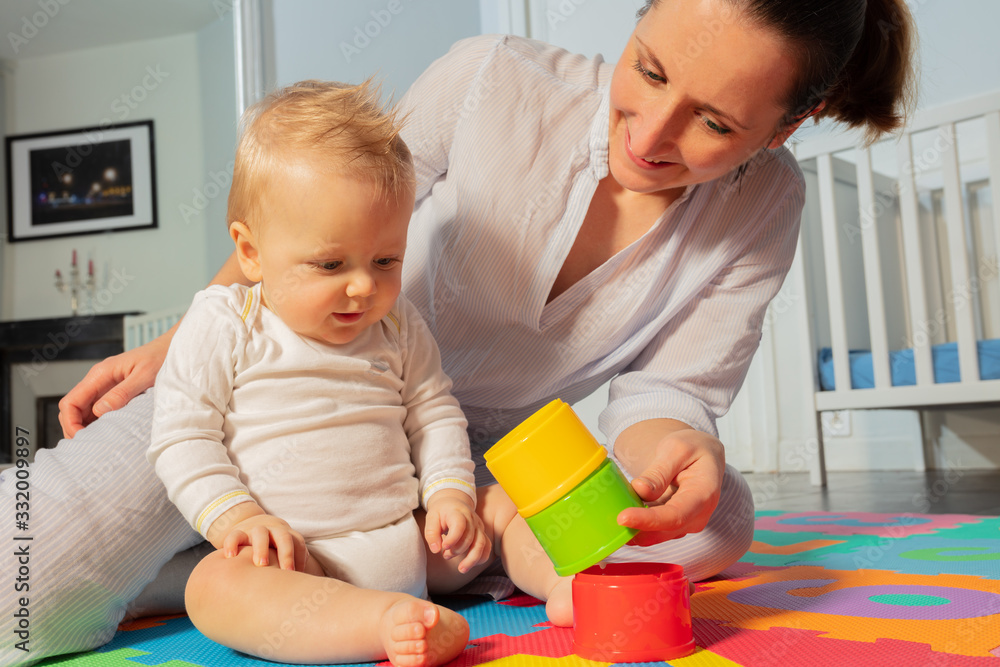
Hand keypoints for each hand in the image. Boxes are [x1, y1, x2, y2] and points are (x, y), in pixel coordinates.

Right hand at [58, 332, 172, 437]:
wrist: (172, 349)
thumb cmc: (161, 357)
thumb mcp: (144, 375)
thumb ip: (122, 392)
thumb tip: (99, 411)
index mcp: (100, 374)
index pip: (70, 402)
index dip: (71, 423)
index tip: (81, 439)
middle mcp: (97, 380)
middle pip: (72, 409)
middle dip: (74, 428)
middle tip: (88, 446)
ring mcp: (104, 386)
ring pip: (82, 410)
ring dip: (84, 426)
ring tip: (96, 443)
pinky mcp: (113, 391)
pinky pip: (96, 409)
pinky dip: (96, 422)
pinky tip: (106, 433)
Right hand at [221, 512, 308, 571]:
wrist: (254, 528)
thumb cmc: (274, 552)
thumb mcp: (283, 558)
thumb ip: (292, 571)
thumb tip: (304, 595)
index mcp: (288, 537)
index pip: (299, 543)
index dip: (300, 559)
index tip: (299, 576)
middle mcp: (274, 532)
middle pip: (284, 537)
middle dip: (286, 553)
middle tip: (287, 572)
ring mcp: (256, 531)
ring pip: (260, 533)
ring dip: (262, 548)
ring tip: (260, 564)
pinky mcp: (239, 534)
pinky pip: (234, 535)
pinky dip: (232, 544)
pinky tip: (230, 557)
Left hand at [424, 488, 491, 572]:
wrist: (454, 503)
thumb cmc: (441, 512)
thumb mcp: (431, 517)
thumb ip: (431, 533)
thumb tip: (436, 550)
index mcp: (458, 513)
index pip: (460, 525)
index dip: (453, 539)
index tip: (443, 547)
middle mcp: (471, 519)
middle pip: (470, 538)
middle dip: (457, 550)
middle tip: (445, 555)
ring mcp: (479, 527)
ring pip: (481, 545)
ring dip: (472, 559)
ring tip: (461, 570)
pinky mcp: (482, 534)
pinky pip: (486, 548)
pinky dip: (480, 558)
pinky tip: (469, 564)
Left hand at [614, 421, 724, 545]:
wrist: (704, 454)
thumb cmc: (693, 447)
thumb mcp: (676, 449)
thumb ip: (659, 471)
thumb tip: (640, 490)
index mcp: (704, 494)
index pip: (675, 515)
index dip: (648, 521)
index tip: (623, 518)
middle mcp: (699, 515)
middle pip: (664, 530)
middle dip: (635, 528)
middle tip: (608, 519)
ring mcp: (687, 523)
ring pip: (657, 535)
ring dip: (634, 529)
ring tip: (611, 515)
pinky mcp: (675, 524)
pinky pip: (654, 530)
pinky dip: (637, 525)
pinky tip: (621, 514)